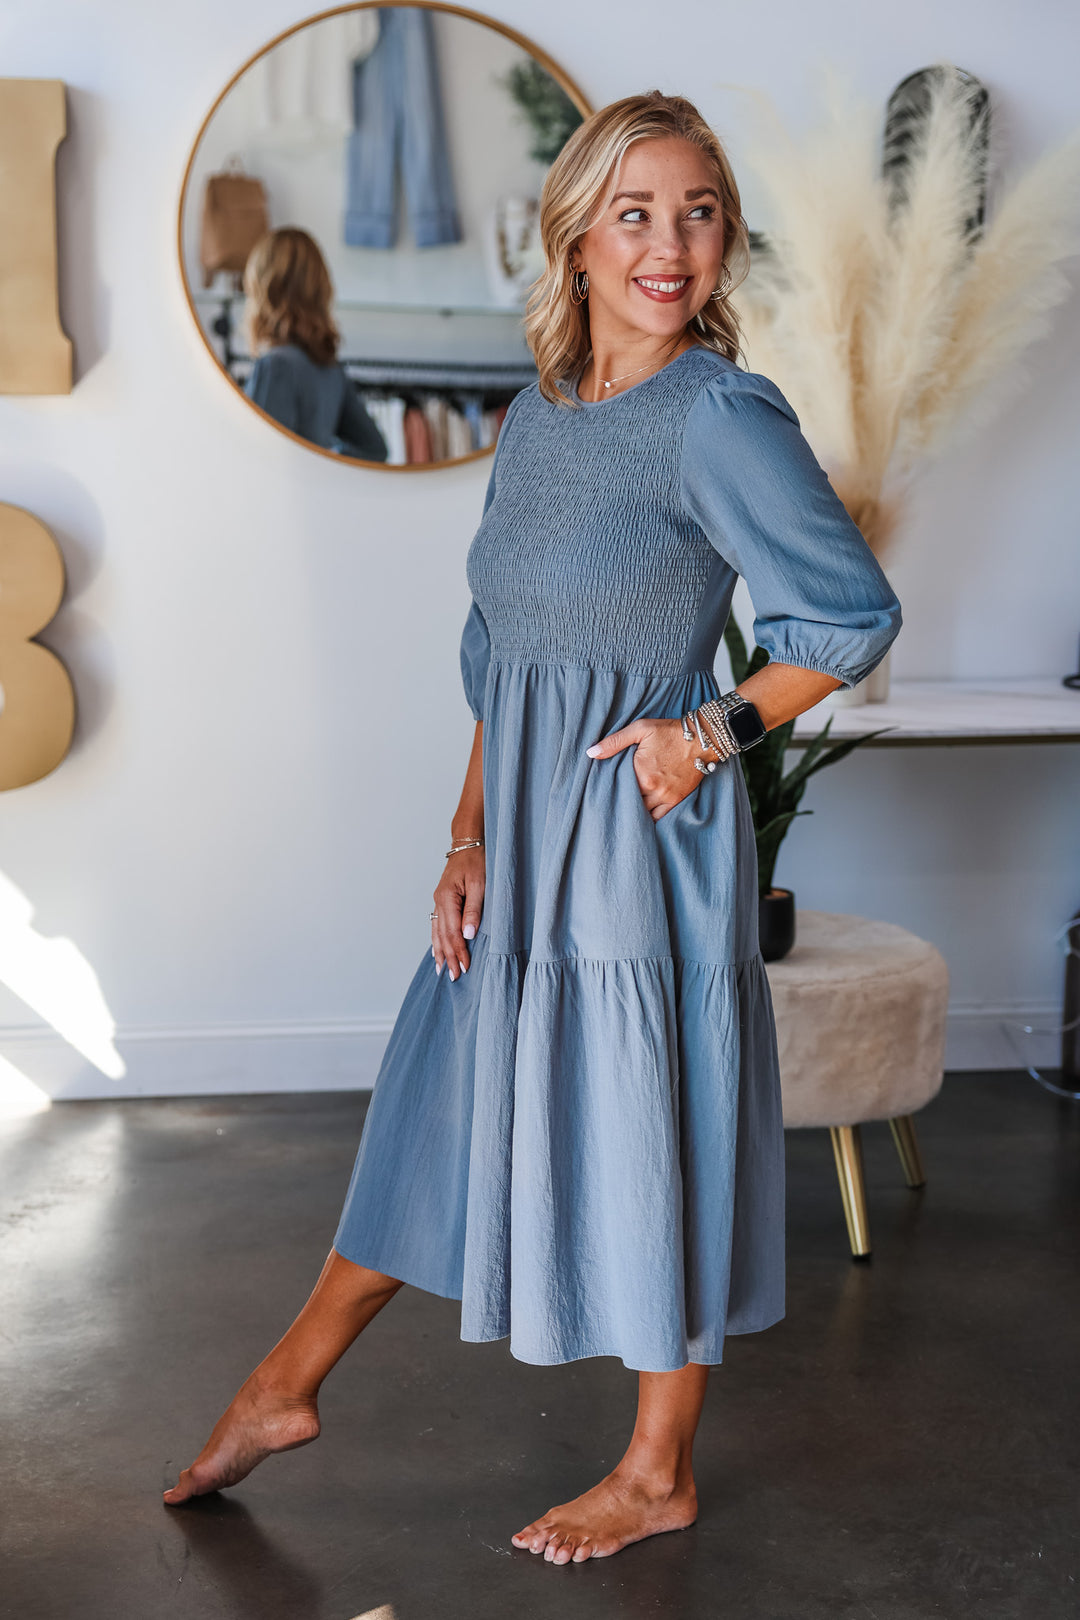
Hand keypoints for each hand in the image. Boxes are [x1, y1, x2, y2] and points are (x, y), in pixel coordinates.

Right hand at [432, 847, 485, 979]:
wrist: (468, 843)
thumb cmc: (477, 860)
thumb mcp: (481, 884)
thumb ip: (474, 910)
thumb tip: (468, 934)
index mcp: (447, 897)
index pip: (452, 932)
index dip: (458, 951)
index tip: (465, 968)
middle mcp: (439, 901)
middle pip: (442, 935)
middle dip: (447, 957)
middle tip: (453, 977)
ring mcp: (438, 901)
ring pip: (436, 932)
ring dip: (440, 951)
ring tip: (441, 970)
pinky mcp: (442, 901)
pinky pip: (437, 925)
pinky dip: (437, 940)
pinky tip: (437, 950)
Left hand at [585, 716, 707, 820]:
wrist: (703, 739)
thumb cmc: (670, 732)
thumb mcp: (640, 729)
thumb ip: (614, 742)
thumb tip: (590, 753)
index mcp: (640, 773)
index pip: (616, 789)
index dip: (609, 790)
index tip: (601, 790)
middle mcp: (652, 789)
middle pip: (628, 803)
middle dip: (619, 802)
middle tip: (609, 803)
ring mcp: (665, 797)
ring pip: (642, 813)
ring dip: (633, 811)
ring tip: (623, 810)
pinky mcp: (676, 800)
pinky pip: (659, 817)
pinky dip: (648, 818)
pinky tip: (640, 816)